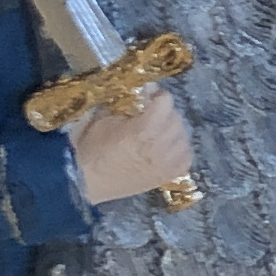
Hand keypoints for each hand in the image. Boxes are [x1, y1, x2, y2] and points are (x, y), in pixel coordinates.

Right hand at [68, 86, 194, 202]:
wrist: (89, 182)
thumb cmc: (92, 150)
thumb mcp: (104, 119)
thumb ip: (125, 107)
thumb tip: (139, 98)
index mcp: (143, 130)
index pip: (165, 102)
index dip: (157, 94)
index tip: (148, 94)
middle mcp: (160, 146)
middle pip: (176, 118)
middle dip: (165, 111)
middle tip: (152, 111)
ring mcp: (166, 164)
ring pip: (184, 137)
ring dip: (174, 129)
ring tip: (160, 129)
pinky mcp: (168, 176)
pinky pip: (186, 157)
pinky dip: (180, 148)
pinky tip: (169, 146)